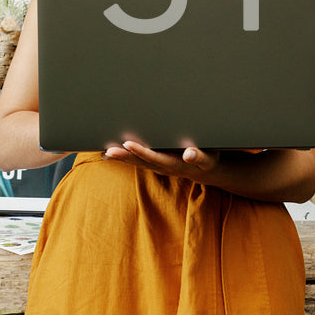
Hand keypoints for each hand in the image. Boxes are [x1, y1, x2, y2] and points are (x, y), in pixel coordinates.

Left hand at [102, 139, 218, 179]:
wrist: (207, 171)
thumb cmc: (207, 160)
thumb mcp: (208, 159)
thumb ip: (199, 156)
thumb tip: (189, 154)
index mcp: (175, 163)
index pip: (155, 157)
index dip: (141, 151)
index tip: (129, 144)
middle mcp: (163, 166)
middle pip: (141, 162)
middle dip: (124, 156)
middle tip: (109, 150)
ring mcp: (158, 166)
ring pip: (137, 163)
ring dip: (121, 157)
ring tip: (106, 152)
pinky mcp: (156, 164)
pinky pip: (137, 162)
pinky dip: (124, 157)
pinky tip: (111, 153)